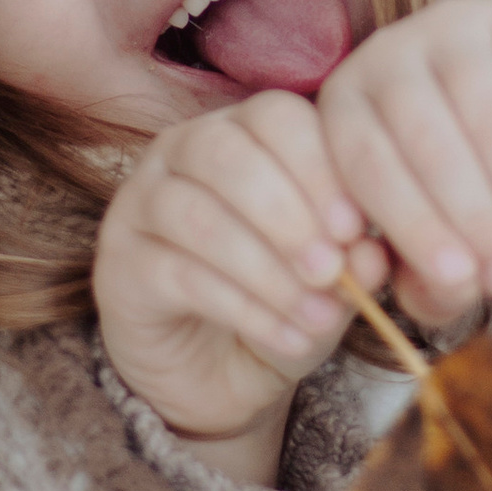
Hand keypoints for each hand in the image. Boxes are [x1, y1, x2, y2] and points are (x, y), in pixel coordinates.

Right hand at [93, 92, 391, 462]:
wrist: (217, 374)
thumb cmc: (280, 302)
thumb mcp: (332, 283)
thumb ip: (353, 260)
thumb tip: (372, 254)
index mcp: (243, 132)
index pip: (275, 116)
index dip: (318, 166)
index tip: (355, 228)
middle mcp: (182, 152)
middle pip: (226, 150)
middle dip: (287, 213)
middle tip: (331, 271)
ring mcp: (140, 203)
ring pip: (195, 212)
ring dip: (265, 269)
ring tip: (316, 316)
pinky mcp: (119, 264)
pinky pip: (177, 273)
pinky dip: (242, 308)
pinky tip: (285, 337)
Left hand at [315, 0, 491, 322]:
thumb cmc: (462, 182)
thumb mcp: (433, 230)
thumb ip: (428, 274)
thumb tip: (448, 292)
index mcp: (345, 104)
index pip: (366, 164)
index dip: (411, 226)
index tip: (456, 282)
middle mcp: (390, 52)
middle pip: (425, 138)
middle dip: (470, 219)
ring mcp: (458, 25)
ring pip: (485, 115)